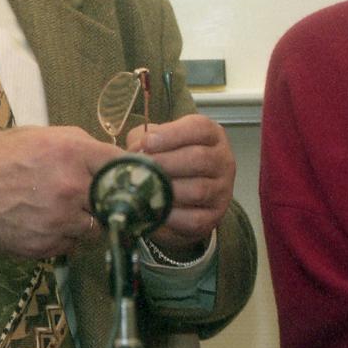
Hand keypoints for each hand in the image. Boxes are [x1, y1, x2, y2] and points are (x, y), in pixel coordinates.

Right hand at [0, 126, 117, 258]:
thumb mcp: (39, 135)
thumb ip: (76, 143)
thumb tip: (103, 155)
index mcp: (72, 153)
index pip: (120, 163)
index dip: (127, 169)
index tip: (128, 175)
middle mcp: (72, 188)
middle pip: (114, 200)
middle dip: (108, 199)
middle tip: (99, 197)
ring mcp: (61, 220)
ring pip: (95, 227)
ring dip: (87, 220)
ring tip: (68, 211)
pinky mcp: (47, 246)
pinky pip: (72, 245)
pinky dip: (66, 237)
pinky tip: (49, 224)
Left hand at [125, 113, 235, 257]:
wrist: (182, 198)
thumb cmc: (169, 162)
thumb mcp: (158, 143)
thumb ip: (142, 141)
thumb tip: (124, 150)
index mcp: (212, 136)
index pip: (200, 128)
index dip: (172, 134)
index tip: (147, 142)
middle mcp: (223, 160)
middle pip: (200, 158)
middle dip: (166, 162)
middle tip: (142, 166)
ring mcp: (223, 189)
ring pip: (199, 190)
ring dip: (169, 189)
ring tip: (147, 188)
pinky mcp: (215, 216)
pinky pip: (195, 218)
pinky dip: (173, 216)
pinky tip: (156, 211)